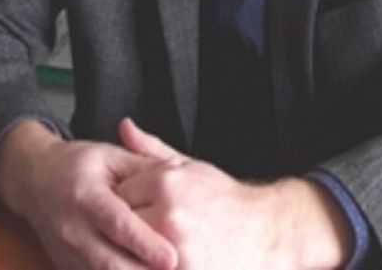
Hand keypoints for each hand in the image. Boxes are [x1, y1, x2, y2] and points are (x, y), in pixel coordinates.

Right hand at [0, 120, 177, 269]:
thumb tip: (179, 178)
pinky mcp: (66, 268)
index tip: (171, 258)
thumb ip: (144, 169)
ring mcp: (67, 253)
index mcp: (85, 195)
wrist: (35, 180)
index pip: (117, 224)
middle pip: (110, 263)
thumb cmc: (79, 165)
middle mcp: (72, 229)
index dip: (144, 243)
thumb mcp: (111, 156)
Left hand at [115, 118, 351, 269]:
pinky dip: (145, 265)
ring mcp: (175, 249)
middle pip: (120, 226)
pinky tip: (153, 259)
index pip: (117, 195)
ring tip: (140, 248)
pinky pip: (146, 268)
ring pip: (130, 253)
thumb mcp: (189, 166)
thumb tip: (123, 126)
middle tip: (126, 233)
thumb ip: (150, 149)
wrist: (264, 232)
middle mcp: (168, 213)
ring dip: (131, 253)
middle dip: (122, 230)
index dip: (118, 204)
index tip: (125, 210)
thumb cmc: (224, 199)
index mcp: (165, 181)